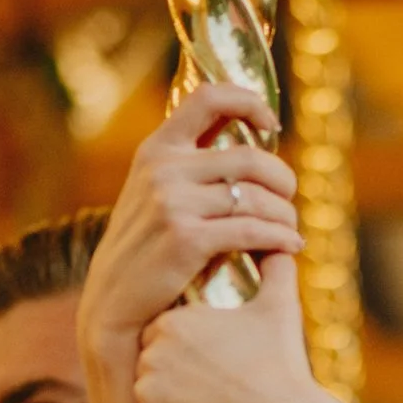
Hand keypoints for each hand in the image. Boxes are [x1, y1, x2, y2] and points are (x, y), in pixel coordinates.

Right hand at [80, 84, 302, 350]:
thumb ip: (188, 169)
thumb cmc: (141, 252)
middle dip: (282, 179)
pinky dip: (281, 238)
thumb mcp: (152, 195)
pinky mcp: (186, 239)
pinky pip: (252, 231)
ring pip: (256, 197)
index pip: (208, 97)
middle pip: (250, 158)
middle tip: (289, 198)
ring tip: (291, 229)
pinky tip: (291, 246)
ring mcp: (172, 203)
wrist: (110, 305)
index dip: (249, 101)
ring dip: (285, 215)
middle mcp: (163, 169)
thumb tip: (248, 151)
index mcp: (156, 150)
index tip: (271, 123)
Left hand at [133, 253, 327, 402]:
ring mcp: (148, 396)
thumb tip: (280, 243)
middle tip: (216, 389)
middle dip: (177, 377)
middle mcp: (152, 356)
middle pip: (154, 366)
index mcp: (174, 323)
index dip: (189, 348)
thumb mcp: (281, 308)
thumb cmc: (283, 366)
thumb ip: (276, 267)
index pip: (164, 333)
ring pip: (151, 399)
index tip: (214, 361)